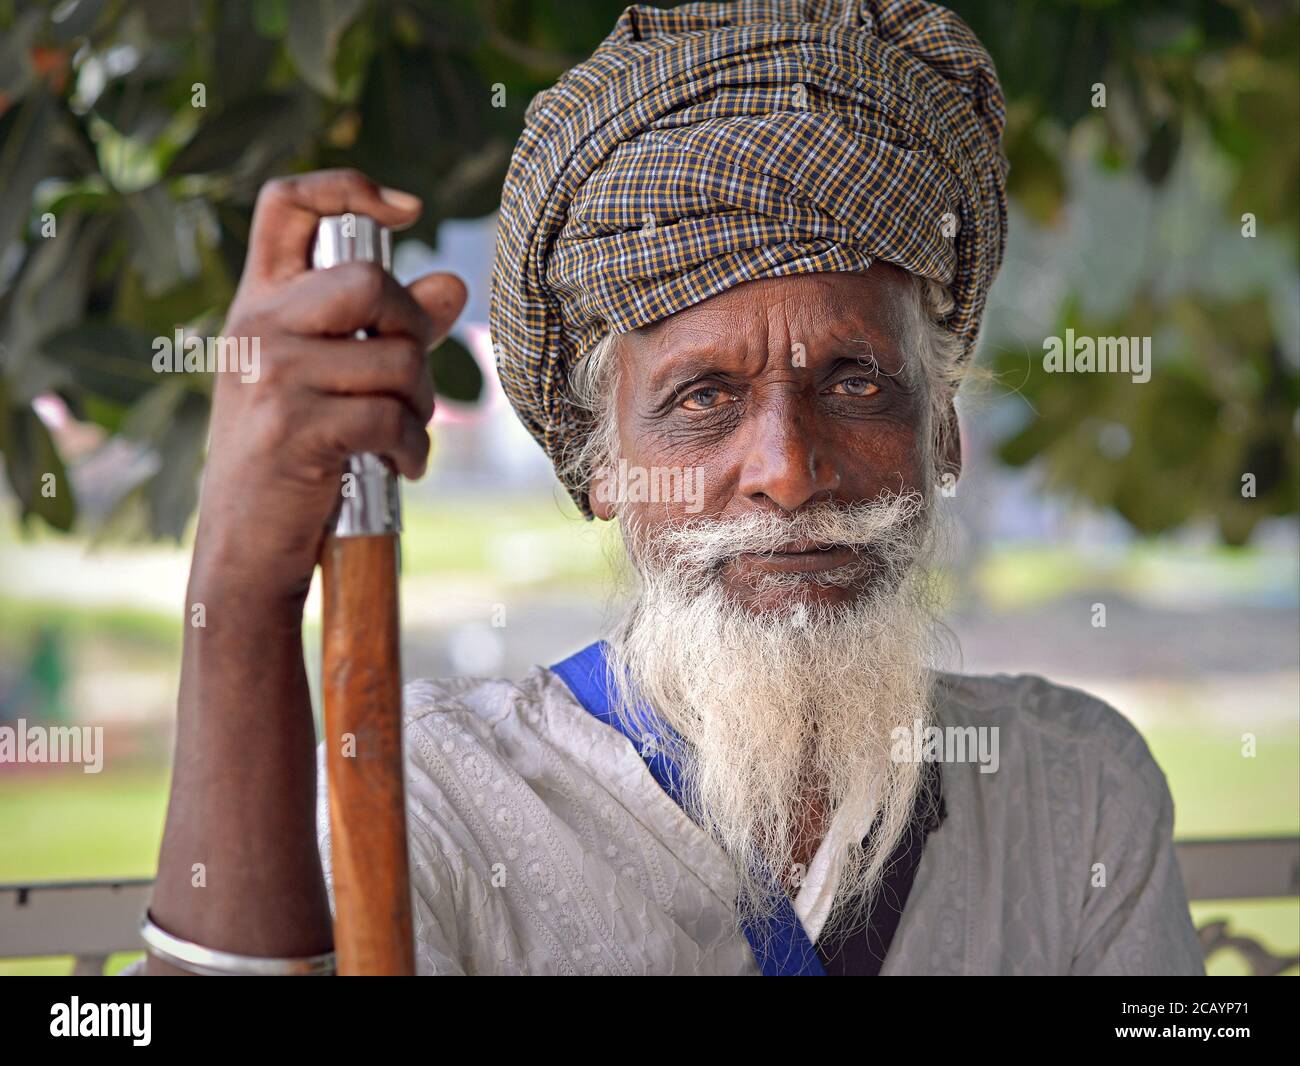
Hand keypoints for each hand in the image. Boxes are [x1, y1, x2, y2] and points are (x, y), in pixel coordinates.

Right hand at [192, 168, 466, 602]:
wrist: (245, 542)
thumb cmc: (293, 454)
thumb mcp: (331, 379)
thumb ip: (390, 330)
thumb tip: (453, 284)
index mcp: (260, 302)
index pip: (286, 204)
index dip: (347, 187)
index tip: (406, 208)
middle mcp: (256, 326)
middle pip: (369, 283)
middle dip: (414, 331)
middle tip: (412, 379)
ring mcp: (270, 375)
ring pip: (394, 358)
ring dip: (421, 403)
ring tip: (404, 434)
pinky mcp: (291, 427)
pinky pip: (389, 417)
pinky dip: (413, 448)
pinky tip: (403, 465)